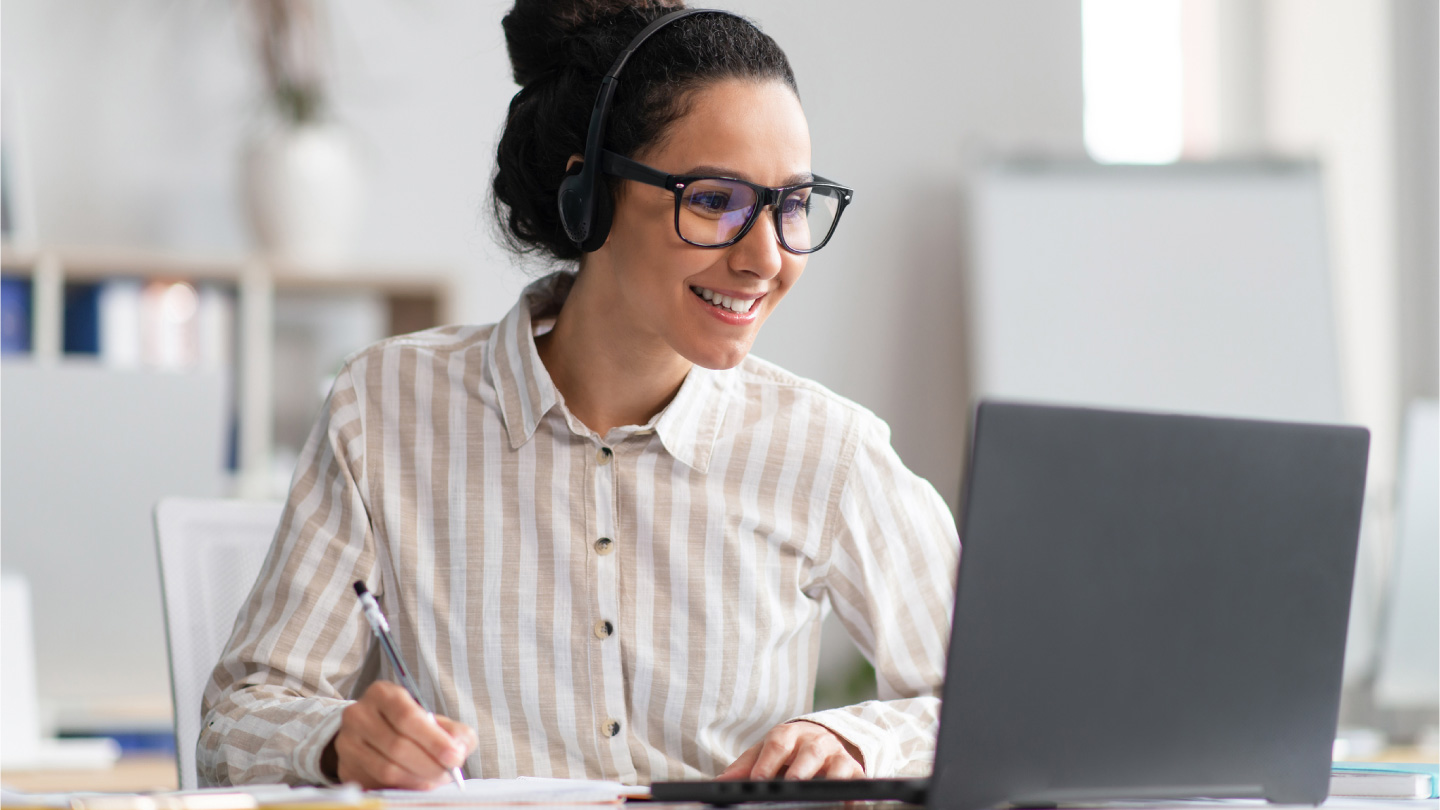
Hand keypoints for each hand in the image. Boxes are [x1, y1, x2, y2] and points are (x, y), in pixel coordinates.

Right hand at [323, 681, 477, 788]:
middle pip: (396, 745)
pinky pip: (377, 783)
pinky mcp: (346, 768)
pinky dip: (403, 787)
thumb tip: (459, 749)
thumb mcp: (434, 719)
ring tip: (436, 779)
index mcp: (382, 694)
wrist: (374, 736)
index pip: (407, 716)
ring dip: (417, 778)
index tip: (454, 756)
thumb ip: (454, 731)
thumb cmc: (410, 726)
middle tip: (448, 773)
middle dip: (429, 763)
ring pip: (386, 768)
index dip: (433, 739)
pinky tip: (418, 784)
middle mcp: (359, 715)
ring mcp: (348, 742)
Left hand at [717, 721, 863, 780]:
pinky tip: (849, 804)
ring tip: (818, 794)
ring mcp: (836, 754)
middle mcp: (815, 741)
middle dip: (800, 769)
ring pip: (837, 763)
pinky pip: (858, 779)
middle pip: (810, 751)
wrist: (821, 739)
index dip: (768, 762)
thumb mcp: (764, 752)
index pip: (778, 744)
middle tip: (791, 785)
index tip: (758, 781)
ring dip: (830, 779)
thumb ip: (743, 768)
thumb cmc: (787, 750)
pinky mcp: (854, 769)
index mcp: (789, 734)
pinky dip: (855, 792)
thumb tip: (718, 783)